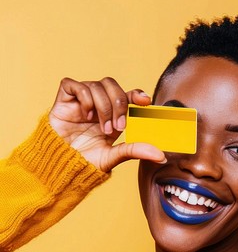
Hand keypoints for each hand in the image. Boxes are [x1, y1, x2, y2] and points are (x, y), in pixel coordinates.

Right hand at [48, 77, 166, 172]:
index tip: (145, 101)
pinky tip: (84, 115)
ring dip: (103, 106)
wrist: (61, 166)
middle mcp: (96, 104)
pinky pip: (74, 85)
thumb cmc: (84, 161)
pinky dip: (84, 98)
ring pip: (96, 86)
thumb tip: (161, 156)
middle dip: (118, 103)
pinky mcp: (64, 100)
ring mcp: (80, 101)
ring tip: (101, 128)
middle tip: (118, 127)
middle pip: (111, 84)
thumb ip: (135, 151)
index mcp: (110, 115)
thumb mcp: (113, 156)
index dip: (136, 93)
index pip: (125, 95)